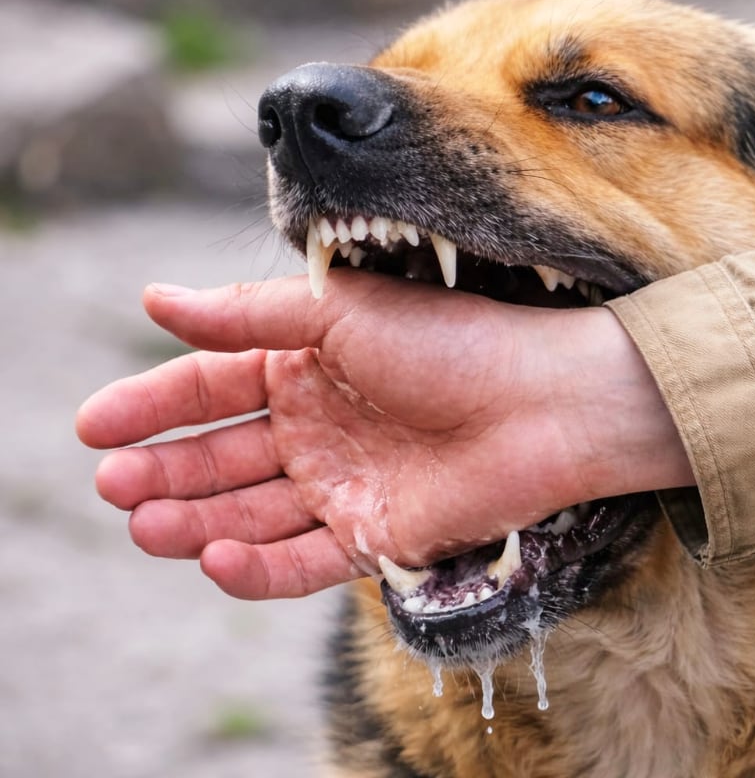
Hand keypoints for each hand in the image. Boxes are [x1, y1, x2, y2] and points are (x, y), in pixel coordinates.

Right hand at [76, 270, 691, 598]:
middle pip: (221, 457)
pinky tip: (212, 557)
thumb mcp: (342, 313)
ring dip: (194, 520)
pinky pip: (302, 562)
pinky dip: (255, 567)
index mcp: (307, 367)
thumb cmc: (455, 341)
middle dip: (163, 470)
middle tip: (112, 484)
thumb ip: (250, 315)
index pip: (211, 387)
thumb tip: (153, 299)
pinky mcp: (376, 537)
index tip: (93, 426)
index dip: (151, 406)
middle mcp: (319, 429)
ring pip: (250, 513)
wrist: (548, 403)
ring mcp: (344, 486)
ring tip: (144, 524)